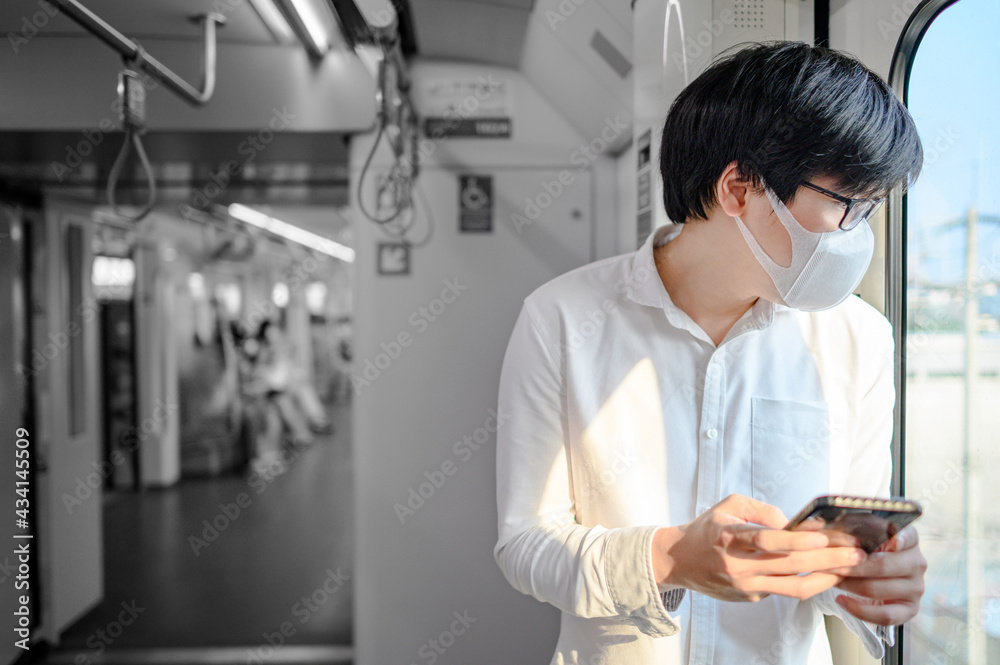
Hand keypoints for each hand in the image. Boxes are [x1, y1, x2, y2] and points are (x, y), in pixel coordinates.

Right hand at [654, 494, 866, 602]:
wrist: (680, 561)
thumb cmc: (708, 529)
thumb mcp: (729, 506)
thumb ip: (762, 511)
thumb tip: (792, 524)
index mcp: (729, 536)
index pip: (765, 541)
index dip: (795, 541)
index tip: (822, 539)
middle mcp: (738, 565)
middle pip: (789, 566)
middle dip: (827, 560)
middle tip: (855, 553)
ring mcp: (745, 586)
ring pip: (793, 587)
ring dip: (826, 578)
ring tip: (849, 568)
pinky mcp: (750, 598)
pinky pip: (784, 591)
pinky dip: (809, 583)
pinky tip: (827, 574)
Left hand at [830, 525, 925, 624]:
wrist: (876, 577)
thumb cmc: (868, 550)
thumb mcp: (864, 534)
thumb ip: (855, 527)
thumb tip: (835, 522)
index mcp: (908, 541)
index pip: (909, 536)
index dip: (901, 539)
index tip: (891, 541)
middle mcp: (917, 563)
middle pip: (883, 566)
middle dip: (852, 566)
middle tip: (829, 564)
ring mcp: (915, 588)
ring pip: (878, 589)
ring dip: (849, 585)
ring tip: (831, 579)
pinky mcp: (909, 609)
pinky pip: (885, 615)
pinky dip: (860, 610)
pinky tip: (842, 600)